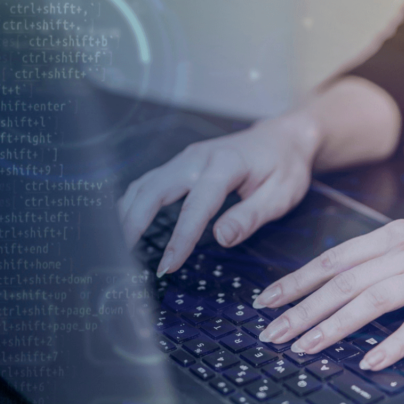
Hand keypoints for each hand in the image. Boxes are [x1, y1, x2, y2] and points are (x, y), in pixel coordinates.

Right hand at [117, 115, 319, 275]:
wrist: (284, 138)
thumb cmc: (286, 168)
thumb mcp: (281, 195)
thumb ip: (250, 216)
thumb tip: (221, 237)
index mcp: (226, 164)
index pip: (196, 205)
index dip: (180, 238)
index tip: (167, 266)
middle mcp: (198, 157)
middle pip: (154, 188)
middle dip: (134, 222)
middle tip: (121, 256)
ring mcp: (186, 158)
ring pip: (145, 183)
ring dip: (127, 213)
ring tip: (117, 245)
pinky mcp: (181, 164)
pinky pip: (149, 182)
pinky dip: (133, 203)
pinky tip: (126, 224)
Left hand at [253, 212, 403, 370]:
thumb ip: (384, 255)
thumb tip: (343, 277)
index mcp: (393, 236)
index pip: (333, 260)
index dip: (296, 281)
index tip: (267, 301)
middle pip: (342, 282)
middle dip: (301, 309)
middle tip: (271, 333)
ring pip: (370, 300)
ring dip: (332, 326)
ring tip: (305, 348)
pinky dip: (392, 342)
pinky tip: (370, 360)